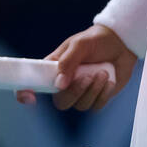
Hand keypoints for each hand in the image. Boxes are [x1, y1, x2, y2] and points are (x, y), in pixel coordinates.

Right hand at [15, 24, 137, 110]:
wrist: (121, 44)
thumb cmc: (96, 40)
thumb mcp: (80, 44)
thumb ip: (68, 62)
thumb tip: (59, 84)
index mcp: (54, 68)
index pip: (34, 83)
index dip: (25, 93)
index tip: (30, 98)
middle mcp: (65, 83)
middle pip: (60, 102)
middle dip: (75, 92)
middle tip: (87, 76)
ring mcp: (81, 91)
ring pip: (80, 105)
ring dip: (93, 90)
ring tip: (102, 72)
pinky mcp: (97, 97)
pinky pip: (96, 106)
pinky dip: (104, 93)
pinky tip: (108, 79)